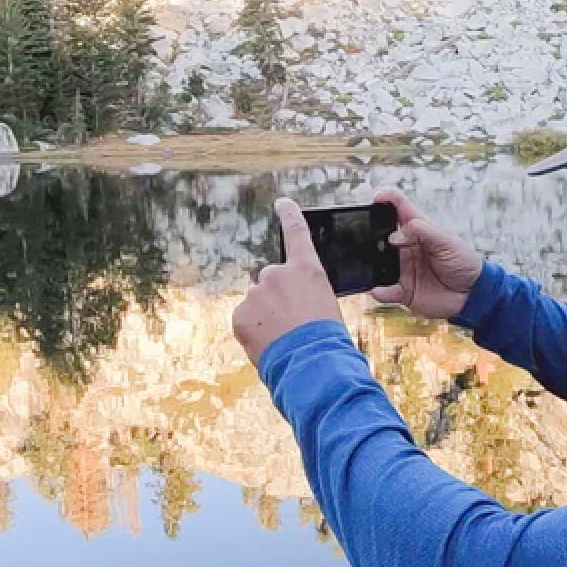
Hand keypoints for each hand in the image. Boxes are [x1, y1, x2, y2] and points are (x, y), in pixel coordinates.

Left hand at [233, 198, 342, 366]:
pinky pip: (245, 318)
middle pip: (272, 280)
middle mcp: (278, 274)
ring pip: (257, 301)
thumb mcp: (325, 306)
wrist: (312, 364)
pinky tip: (269, 343)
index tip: (282, 203)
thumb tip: (288, 302)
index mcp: (307, 269)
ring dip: (266, 316)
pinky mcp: (240, 313)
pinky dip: (253, 330)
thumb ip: (303, 293)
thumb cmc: (327, 339)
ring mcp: (256, 293)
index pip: (297, 234)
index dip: (290, 216)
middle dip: (276, 298)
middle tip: (292, 322)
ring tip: (284, 337)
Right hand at [368, 188, 482, 319]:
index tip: (377, 197)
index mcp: (418, 229)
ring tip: (371, 263)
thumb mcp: (446, 240)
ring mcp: (403, 268)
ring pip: (378, 263)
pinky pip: (386, 291)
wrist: (474, 293)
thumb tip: (394, 236)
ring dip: (372, 263)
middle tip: (370, 236)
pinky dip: (380, 291)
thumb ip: (421, 231)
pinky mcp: (404, 290)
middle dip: (372, 233)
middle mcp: (406, 247)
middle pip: (381, 235)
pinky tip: (378, 290)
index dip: (387, 198)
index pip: (399, 207)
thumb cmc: (464, 261)